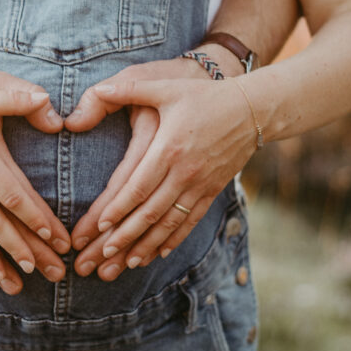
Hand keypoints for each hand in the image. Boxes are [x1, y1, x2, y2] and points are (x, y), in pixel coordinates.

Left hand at [66, 71, 255, 277]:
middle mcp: (185, 171)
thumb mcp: (166, 87)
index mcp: (170, 147)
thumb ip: (130, 88)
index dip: (119, 207)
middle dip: (125, 236)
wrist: (252, 109)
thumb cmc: (204, 96)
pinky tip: (158, 253)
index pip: (139, 186)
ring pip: (169, 223)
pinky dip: (173, 239)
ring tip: (125, 263)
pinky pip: (191, 221)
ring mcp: (201, 184)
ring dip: (146, 245)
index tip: (100, 226)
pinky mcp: (213, 190)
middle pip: (151, 212)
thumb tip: (97, 88)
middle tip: (103, 255)